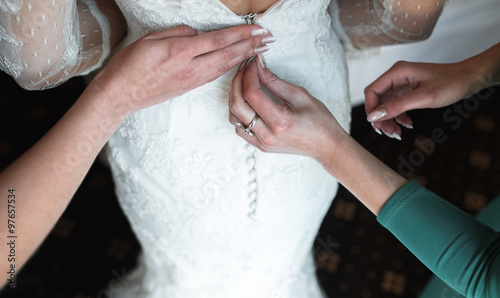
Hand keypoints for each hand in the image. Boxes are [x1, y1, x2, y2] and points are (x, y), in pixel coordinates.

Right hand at [92, 24, 274, 115]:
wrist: (120, 94)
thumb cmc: (130, 65)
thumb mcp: (151, 39)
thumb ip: (178, 33)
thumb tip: (197, 33)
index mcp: (181, 52)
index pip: (218, 40)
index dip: (240, 34)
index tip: (257, 28)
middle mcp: (191, 68)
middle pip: (227, 55)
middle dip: (250, 45)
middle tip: (269, 38)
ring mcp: (192, 80)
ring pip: (225, 66)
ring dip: (245, 57)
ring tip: (260, 49)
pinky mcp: (190, 87)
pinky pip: (215, 75)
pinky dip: (231, 67)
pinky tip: (239, 63)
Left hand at [228, 57, 343, 162]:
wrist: (326, 146)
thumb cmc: (319, 122)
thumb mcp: (300, 96)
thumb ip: (275, 82)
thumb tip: (258, 67)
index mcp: (279, 122)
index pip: (251, 94)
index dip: (248, 75)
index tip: (252, 64)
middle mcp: (267, 135)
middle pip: (236, 105)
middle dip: (237, 82)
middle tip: (244, 69)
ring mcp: (261, 143)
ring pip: (233, 117)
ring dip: (234, 97)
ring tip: (243, 82)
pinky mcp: (259, 145)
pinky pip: (239, 128)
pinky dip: (237, 111)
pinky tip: (245, 100)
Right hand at [364, 61, 479, 138]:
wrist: (469, 78)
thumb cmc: (451, 83)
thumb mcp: (424, 98)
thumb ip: (398, 106)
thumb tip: (374, 116)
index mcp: (398, 72)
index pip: (372, 91)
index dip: (370, 108)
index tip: (376, 124)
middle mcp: (397, 76)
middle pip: (377, 99)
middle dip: (380, 117)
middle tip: (388, 133)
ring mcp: (402, 83)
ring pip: (386, 105)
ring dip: (389, 120)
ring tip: (396, 133)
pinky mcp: (408, 90)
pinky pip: (396, 105)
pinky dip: (399, 117)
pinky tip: (407, 125)